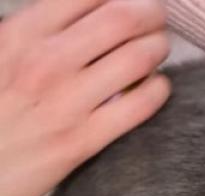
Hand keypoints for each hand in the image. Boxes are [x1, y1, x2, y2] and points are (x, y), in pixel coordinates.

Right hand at [0, 0, 169, 195]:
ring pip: (140, 58)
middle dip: (151, 13)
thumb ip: (36, 31)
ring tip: (156, 49)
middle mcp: (45, 62)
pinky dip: (158, 89)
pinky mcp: (81, 141)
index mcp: (20, 33)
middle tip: (155, 20)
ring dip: (158, 47)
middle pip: (124, 17)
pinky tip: (155, 87)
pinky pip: (141, 106)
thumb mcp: (1, 52)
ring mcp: (66, 102)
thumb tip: (78, 13)